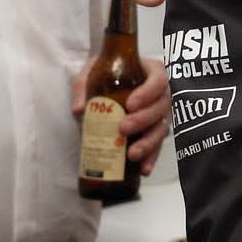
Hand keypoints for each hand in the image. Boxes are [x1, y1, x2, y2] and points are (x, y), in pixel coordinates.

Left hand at [72, 55, 170, 174]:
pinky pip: (158, 147)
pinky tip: (143, 170)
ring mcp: (161, 115)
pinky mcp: (156, 134)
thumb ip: (83, 86)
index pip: (158, 80)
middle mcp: (161, 94)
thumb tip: (79, 110)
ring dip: (149, 143)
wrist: (110, 87)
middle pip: (161, 107)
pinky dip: (152, 159)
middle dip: (144, 120)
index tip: (130, 104)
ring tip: (132, 154)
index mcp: (152, 72)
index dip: (148, 93)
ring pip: (162, 129)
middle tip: (123, 129)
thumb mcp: (92, 72)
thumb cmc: (106, 75)